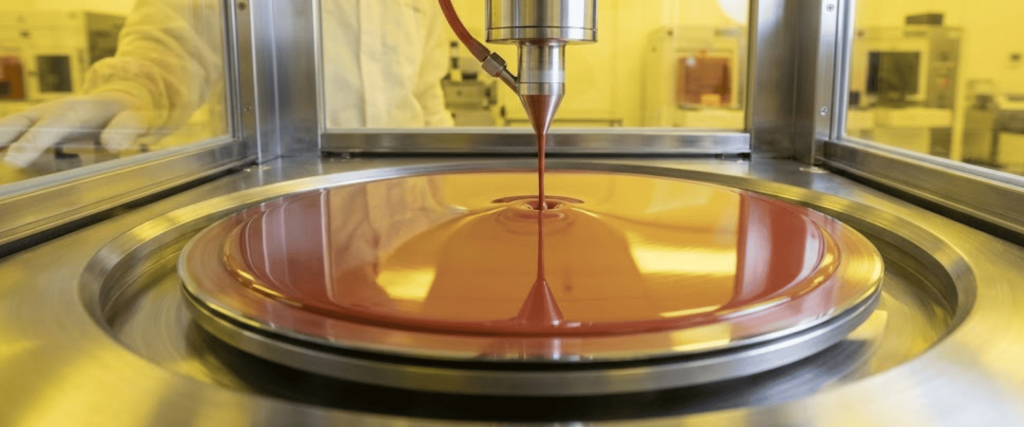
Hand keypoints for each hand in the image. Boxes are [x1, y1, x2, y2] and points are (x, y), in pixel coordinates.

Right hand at [0, 92, 149, 167]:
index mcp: (75, 112)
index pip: (51, 127)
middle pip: (20, 123)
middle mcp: (50, 111)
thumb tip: (111, 143)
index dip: (32, 142)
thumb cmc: (123, 115)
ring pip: (11, 125)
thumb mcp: (133, 120)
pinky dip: (2, 141)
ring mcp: (38, 116)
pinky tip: (0, 156)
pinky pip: (11, 131)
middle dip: (3, 137)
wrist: (114, 101)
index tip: (14, 158)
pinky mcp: (32, 123)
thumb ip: (123, 130)